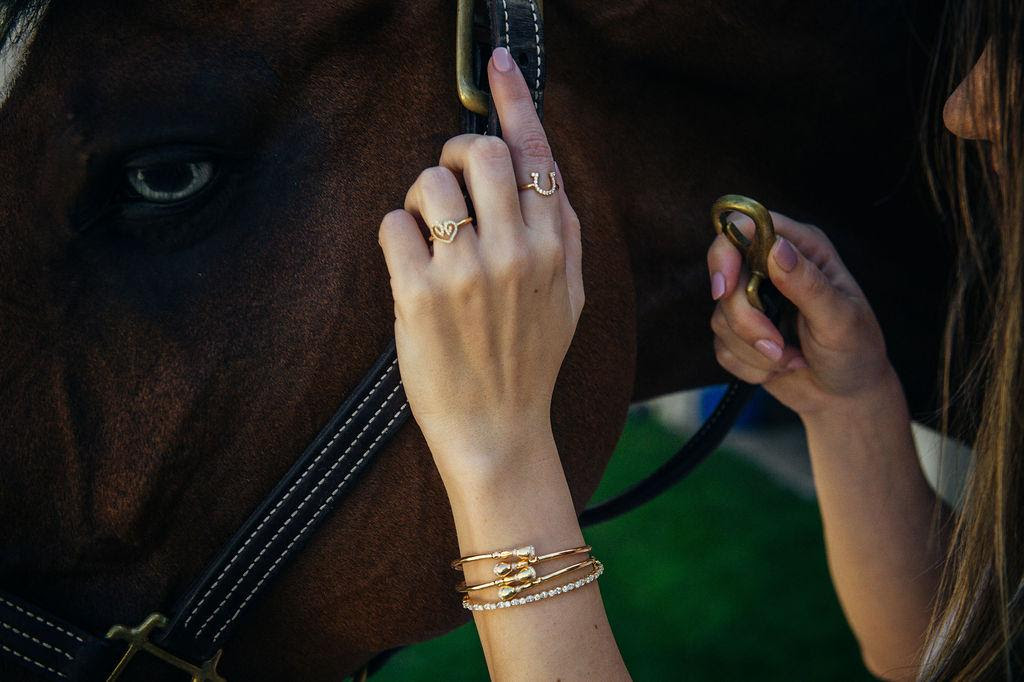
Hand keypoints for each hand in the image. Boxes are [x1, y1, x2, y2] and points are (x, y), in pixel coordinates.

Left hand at [378, 48, 582, 488]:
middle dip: (455, 154)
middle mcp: (517, 252)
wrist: (499, 430)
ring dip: (421, 199)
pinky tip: (410, 267)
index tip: (496, 60)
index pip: (536, 154)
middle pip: (479, 152)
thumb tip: (541, 169)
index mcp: (554, 247)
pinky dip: (396, 235)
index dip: (515, 99)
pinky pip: (394, 224)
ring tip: (428, 235)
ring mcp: (468, 273)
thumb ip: (560, 231)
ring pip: (430, 181)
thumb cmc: (529, 361)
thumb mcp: (569, 296)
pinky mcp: (420, 295)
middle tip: (449, 181)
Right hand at [707, 212, 896, 416]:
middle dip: (746, 321)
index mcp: (801, 249)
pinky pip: (722, 346)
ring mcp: (754, 301)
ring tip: (790, 358)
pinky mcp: (740, 333)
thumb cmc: (856, 351)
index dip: (726, 253)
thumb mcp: (840, 319)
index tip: (724, 289)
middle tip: (776, 346)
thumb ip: (808, 284)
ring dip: (754, 349)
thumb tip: (777, 249)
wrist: (846, 397)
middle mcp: (772, 268)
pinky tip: (781, 366)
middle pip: (726, 278)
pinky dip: (750, 365)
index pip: (746, 228)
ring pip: (721, 317)